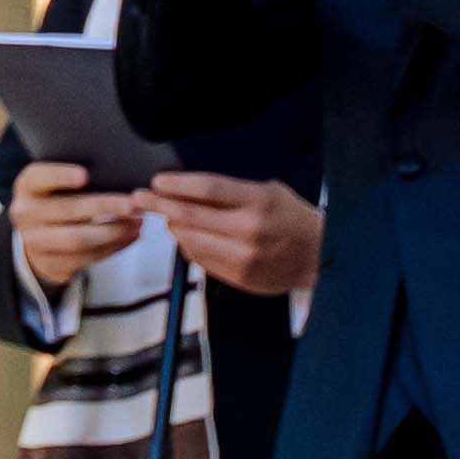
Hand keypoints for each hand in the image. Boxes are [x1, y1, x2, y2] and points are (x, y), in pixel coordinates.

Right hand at [6, 163, 144, 296]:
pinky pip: (87, 257)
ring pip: (79, 239)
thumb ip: (77, 177)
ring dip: (114, 231)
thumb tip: (118, 172)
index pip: (40, 177)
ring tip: (137, 221)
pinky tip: (130, 235)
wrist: (36, 237)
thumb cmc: (55, 200)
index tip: (85, 175)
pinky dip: (114, 246)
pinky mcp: (52, 264)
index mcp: (27, 186)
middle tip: (131, 203)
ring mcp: (36, 242)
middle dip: (104, 206)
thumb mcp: (54, 184)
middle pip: (67, 210)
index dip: (61, 176)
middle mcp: (26, 214)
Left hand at [148, 169, 322, 301]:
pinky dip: (188, 246)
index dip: (177, 184)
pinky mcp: (238, 277)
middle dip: (159, 205)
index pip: (207, 189)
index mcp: (258, 201)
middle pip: (191, 216)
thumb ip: (231, 191)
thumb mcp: (268, 192)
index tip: (157, 181)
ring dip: (172, 227)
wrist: (318, 257)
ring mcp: (242, 256)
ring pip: (190, 240)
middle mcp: (248, 230)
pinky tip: (186, 237)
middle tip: (140, 198)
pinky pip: (200, 260)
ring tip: (165, 216)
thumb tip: (188, 190)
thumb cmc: (292, 219)